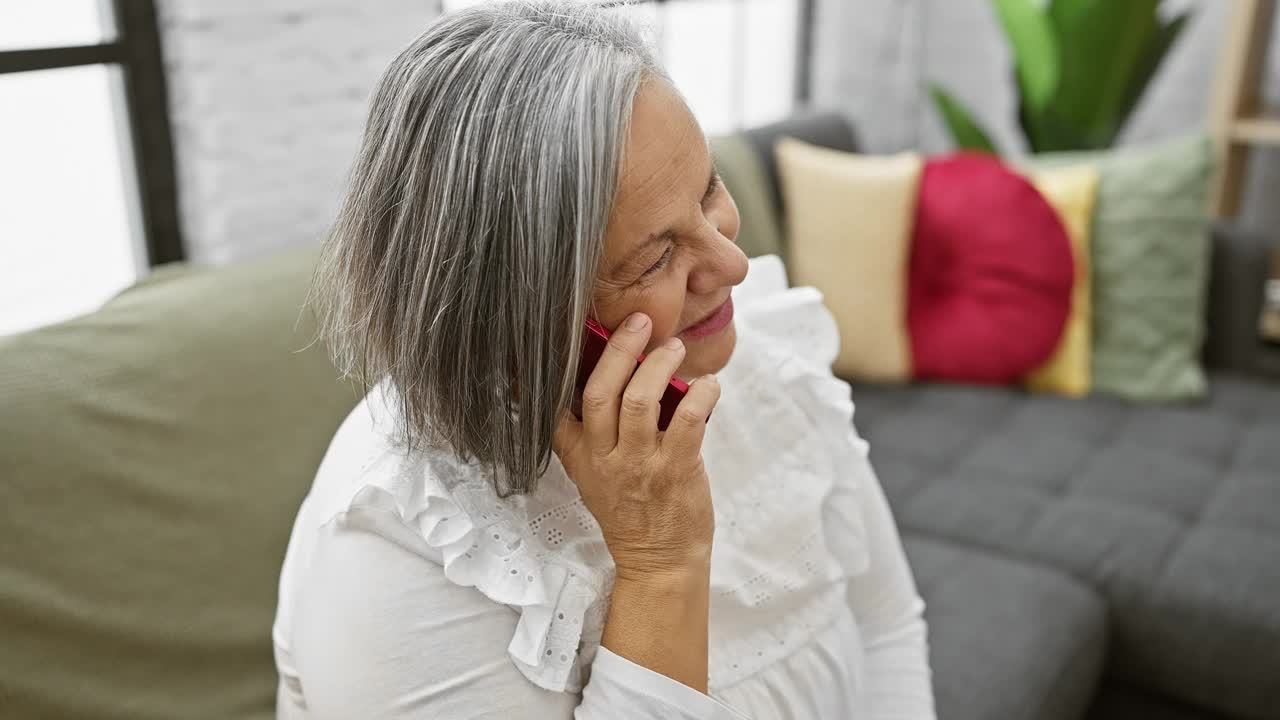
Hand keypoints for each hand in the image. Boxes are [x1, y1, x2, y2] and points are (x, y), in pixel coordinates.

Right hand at [553, 312, 720, 578]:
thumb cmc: (632, 514)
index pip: (560, 408)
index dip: (564, 369)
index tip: (579, 334)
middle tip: (640, 322)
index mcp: (582, 457)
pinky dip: (701, 395)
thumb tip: (611, 378)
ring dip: (660, 365)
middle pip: (602, 392)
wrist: (659, 563)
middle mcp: (606, 458)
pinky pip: (688, 421)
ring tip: (674, 347)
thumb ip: (592, 436)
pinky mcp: (677, 471)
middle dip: (621, 350)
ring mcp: (641, 465)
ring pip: (641, 401)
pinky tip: (709, 385)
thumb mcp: (594, 477)